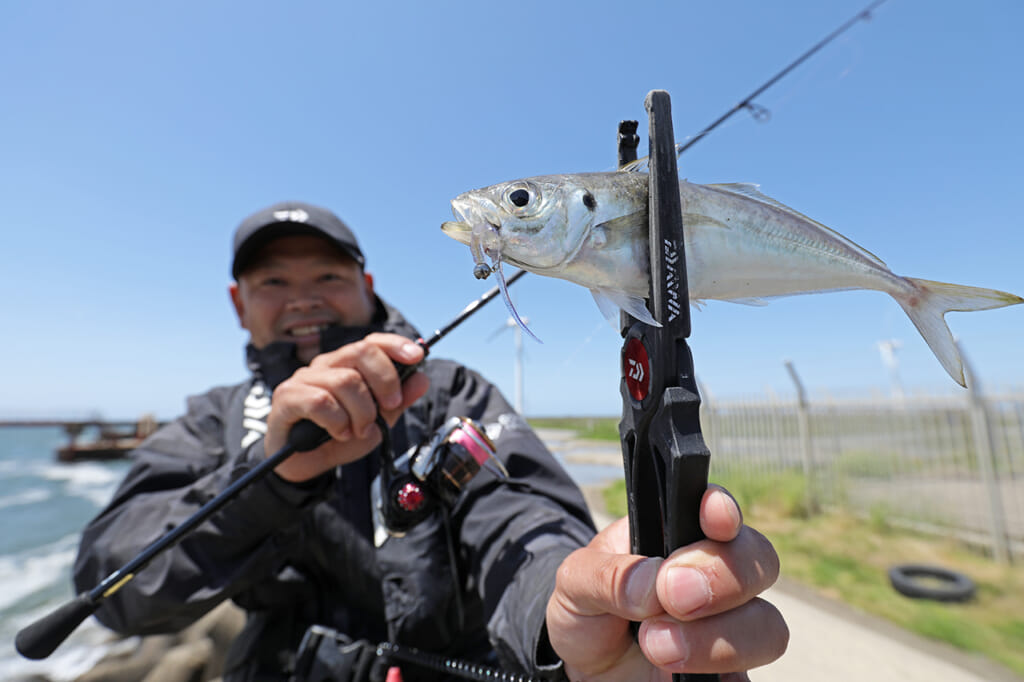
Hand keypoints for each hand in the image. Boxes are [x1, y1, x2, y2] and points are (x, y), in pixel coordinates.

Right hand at [263, 333, 429, 481]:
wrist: (306, 466)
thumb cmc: (338, 438)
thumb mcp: (377, 422)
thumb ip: (398, 402)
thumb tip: (421, 379)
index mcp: (346, 365)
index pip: (371, 342)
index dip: (395, 345)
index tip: (417, 357)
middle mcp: (325, 366)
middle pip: (360, 352)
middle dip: (385, 380)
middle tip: (390, 407)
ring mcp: (303, 379)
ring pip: (345, 381)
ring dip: (361, 412)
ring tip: (359, 430)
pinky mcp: (287, 397)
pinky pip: (320, 401)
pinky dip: (338, 422)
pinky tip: (339, 433)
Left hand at [546, 486, 787, 679]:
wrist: (588, 673)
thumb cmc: (587, 613)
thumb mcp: (574, 583)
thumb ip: (606, 575)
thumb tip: (652, 585)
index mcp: (678, 535)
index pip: (718, 509)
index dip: (724, 509)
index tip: (714, 518)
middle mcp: (715, 574)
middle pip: (760, 560)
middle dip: (721, 576)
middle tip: (671, 596)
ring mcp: (731, 626)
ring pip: (768, 625)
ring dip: (715, 637)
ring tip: (653, 644)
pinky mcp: (733, 672)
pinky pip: (753, 676)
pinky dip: (725, 673)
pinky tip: (679, 676)